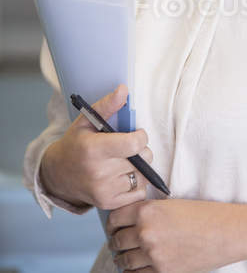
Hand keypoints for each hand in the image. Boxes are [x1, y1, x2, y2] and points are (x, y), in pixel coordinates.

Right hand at [40, 84, 151, 209]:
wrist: (58, 175)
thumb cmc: (76, 143)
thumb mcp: (86, 120)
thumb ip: (107, 105)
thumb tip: (124, 89)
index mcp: (94, 149)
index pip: (134, 144)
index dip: (141, 136)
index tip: (135, 134)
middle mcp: (99, 173)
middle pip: (142, 159)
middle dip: (141, 151)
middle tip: (128, 148)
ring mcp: (104, 191)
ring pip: (143, 176)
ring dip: (140, 167)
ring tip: (125, 161)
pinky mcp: (109, 204)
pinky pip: (139, 192)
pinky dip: (136, 183)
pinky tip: (124, 175)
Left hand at [107, 198, 246, 272]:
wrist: (226, 231)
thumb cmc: (203, 215)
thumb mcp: (171, 205)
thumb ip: (148, 213)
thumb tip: (130, 222)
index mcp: (147, 210)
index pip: (114, 218)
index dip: (112, 224)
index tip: (114, 227)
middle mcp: (146, 231)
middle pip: (117, 240)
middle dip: (117, 242)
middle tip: (119, 242)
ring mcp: (153, 254)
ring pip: (124, 260)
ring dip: (123, 258)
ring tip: (126, 256)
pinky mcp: (162, 271)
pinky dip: (133, 272)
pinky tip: (137, 268)